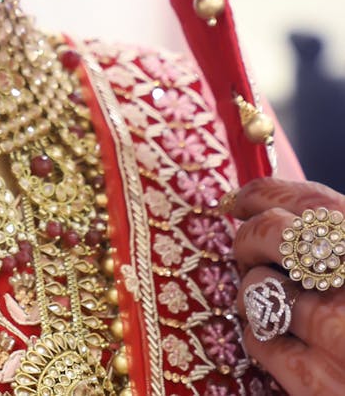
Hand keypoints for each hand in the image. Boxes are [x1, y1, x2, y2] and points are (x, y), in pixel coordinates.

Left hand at [228, 177, 344, 394]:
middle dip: (247, 240)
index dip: (263, 193)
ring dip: (251, 295)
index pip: (311, 199)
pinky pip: (257, 340)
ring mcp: (337, 335)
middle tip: (248, 255)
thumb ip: (334, 244)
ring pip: (256, 286)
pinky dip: (259, 338)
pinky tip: (282, 346)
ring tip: (273, 309)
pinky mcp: (315, 383)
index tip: (236, 200)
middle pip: (271, 231)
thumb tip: (270, 210)